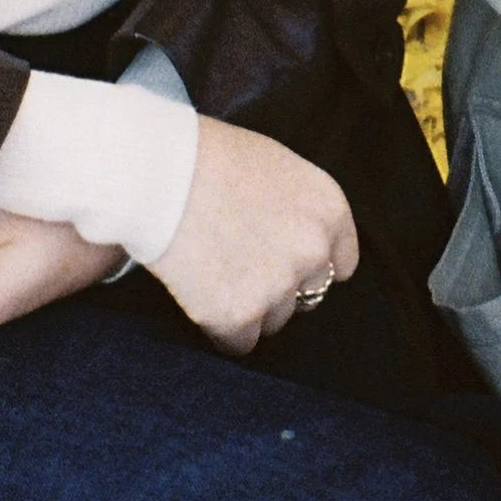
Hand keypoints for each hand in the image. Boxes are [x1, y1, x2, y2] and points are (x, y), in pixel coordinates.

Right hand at [147, 117, 357, 354]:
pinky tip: (199, 294)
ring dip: (248, 307)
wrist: (160, 172)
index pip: (340, 264)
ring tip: (213, 272)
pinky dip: (219, 327)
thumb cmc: (209, 158)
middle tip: (238, 264)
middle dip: (278, 286)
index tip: (281, 260)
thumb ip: (301, 211)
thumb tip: (305, 246)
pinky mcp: (239, 315)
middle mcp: (314, 251)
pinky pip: (239, 343)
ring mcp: (279, 286)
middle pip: (307, 295)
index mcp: (329, 210)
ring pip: (273, 320)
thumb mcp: (278, 168)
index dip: (308, 265)